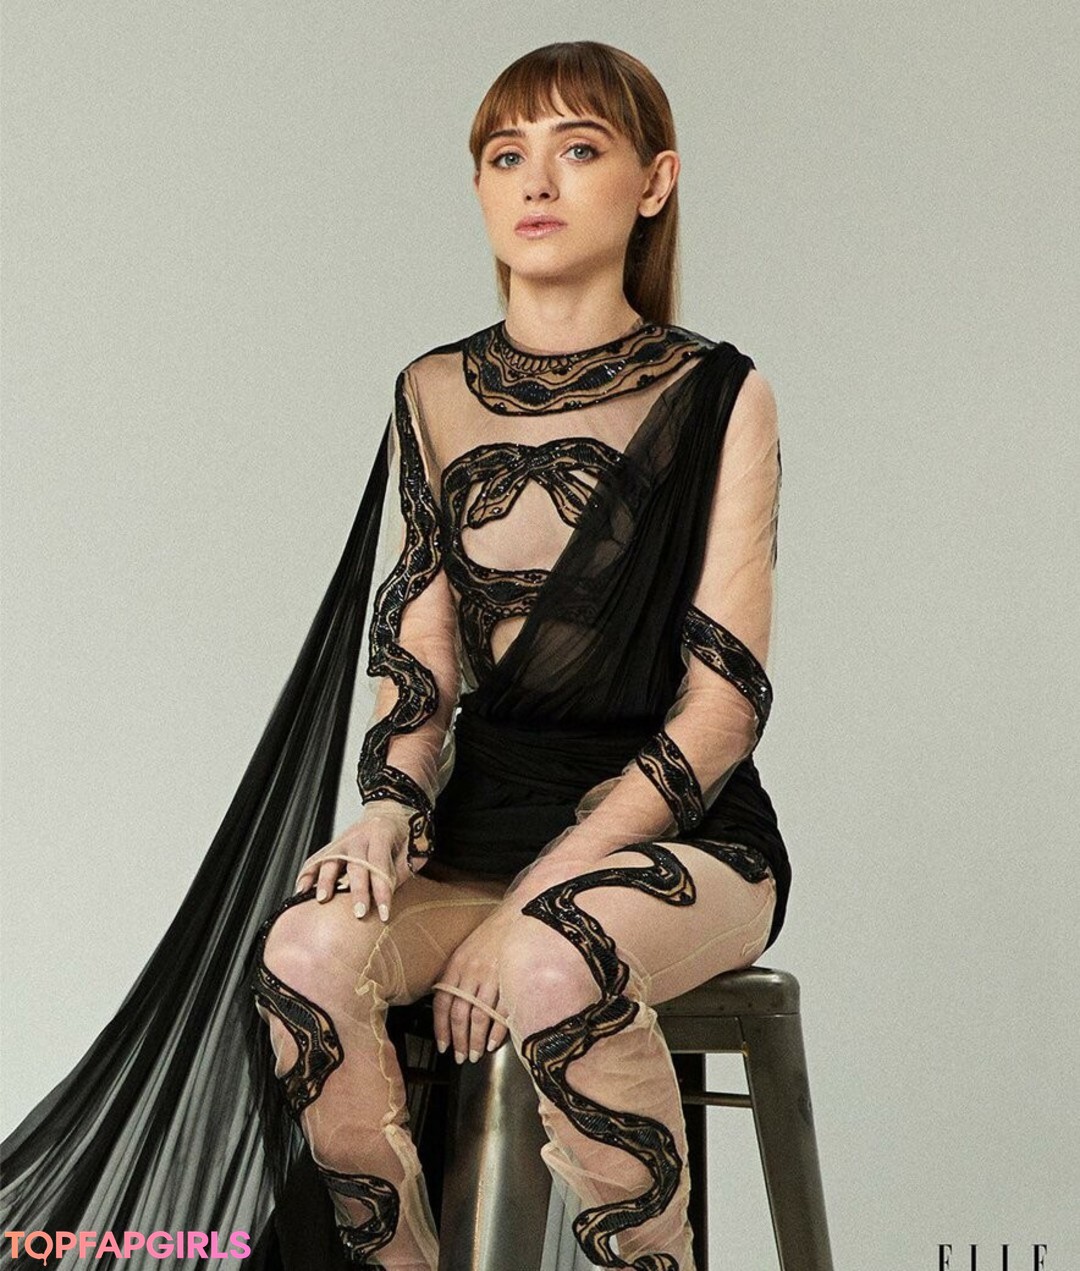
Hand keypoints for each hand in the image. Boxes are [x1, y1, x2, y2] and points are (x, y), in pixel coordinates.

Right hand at [293, 803, 426, 920]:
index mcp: (382, 834)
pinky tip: (301, 890)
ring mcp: (343, 841)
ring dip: (326, 881)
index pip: (381, 865)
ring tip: (322, 899)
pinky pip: (316, 859)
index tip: (384, 913)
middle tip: (359, 913)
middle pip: (356, 865)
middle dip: (357, 891)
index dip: (382, 891)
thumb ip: (402, 869)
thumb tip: (390, 895)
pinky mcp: (333, 846)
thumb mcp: (414, 847)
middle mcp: (359, 836)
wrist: (391, 809)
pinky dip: (307, 874)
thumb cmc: (404, 832)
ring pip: (331, 860)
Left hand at [433, 907, 514, 1062]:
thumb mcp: (465, 951)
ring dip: (475, 1040)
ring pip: (479, 1017)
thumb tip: (446, 1002)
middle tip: (459, 1057)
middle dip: (458, 1040)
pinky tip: (493, 1043)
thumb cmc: (491, 936)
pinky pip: (501, 1012)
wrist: (518, 916)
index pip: (443, 1003)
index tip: (442, 1046)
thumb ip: (455, 975)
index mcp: (457, 966)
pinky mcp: (511, 981)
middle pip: (460, 1014)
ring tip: (474, 1054)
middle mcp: (471, 973)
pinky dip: (497, 1031)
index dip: (441, 1028)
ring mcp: (492, 977)